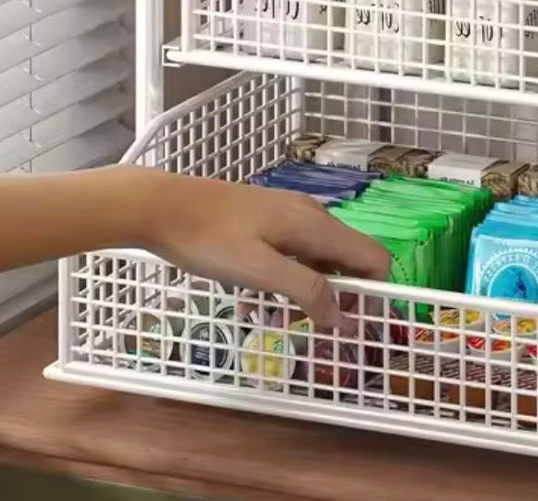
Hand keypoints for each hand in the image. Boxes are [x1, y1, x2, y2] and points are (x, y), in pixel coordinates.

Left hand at [132, 169, 391, 327]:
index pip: (374, 257)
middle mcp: (312, 215)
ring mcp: (290, 215)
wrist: (161, 206)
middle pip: (348, 260)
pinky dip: (288, 279)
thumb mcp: (258, 271)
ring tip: (277, 321)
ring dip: (309, 293)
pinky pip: (295, 253)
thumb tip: (344, 317)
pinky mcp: (269, 220)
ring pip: (319, 260)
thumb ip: (306, 291)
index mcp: (316, 225)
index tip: (354, 327)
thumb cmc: (209, 239)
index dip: (375, 293)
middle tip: (313, 332)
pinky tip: (256, 301)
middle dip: (339, 298)